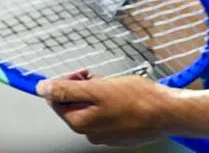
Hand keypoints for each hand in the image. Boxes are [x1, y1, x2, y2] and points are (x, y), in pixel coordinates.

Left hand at [37, 74, 176, 146]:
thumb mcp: (97, 88)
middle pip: (73, 103)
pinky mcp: (117, 133)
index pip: (56, 98)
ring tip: (113, 86)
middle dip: (82, 86)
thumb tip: (42, 89)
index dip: (66, 80)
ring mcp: (104, 135)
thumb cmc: (136, 99)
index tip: (82, 73)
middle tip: (98, 77)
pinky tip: (122, 97)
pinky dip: (108, 102)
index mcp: (79, 122)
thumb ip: (66, 90)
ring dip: (96, 93)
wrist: (167, 112)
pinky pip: (104, 114)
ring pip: (90, 107)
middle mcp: (89, 133)